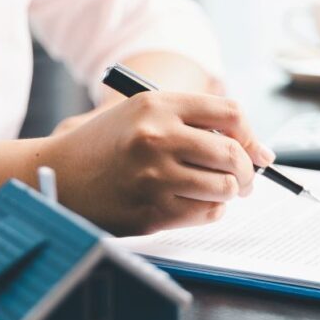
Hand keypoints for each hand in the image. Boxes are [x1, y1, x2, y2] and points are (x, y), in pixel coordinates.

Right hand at [39, 92, 274, 234]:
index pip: (231, 114)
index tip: (253, 151)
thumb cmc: (109, 146)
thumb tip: (262, 153)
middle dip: (247, 171)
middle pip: (233, 154)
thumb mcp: (144, 116)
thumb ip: (198, 124)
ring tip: (216, 191)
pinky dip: (210, 211)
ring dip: (228, 193)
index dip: (250, 136)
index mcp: (158, 105)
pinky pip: (206, 213)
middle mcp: (157, 137)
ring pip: (224, 188)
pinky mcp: (152, 211)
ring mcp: (154, 176)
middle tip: (242, 179)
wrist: (56, 176)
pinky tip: (193, 204)